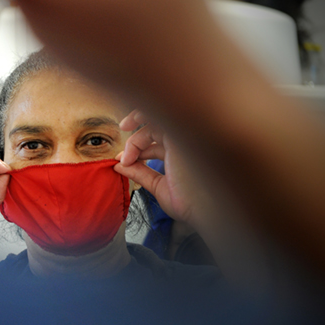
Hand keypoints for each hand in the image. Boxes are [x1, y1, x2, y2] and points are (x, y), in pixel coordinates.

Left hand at [115, 110, 206, 228]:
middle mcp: (185, 142)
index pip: (156, 143)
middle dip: (135, 134)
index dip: (136, 149)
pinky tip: (131, 140)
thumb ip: (140, 173)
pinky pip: (158, 115)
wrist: (205, 209)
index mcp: (182, 154)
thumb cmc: (189, 203)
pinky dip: (141, 117)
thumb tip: (119, 165)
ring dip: (136, 125)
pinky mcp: (181, 131)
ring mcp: (185, 135)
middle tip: (121, 139)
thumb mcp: (158, 186)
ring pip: (156, 119)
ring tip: (126, 143)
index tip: (122, 161)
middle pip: (155, 128)